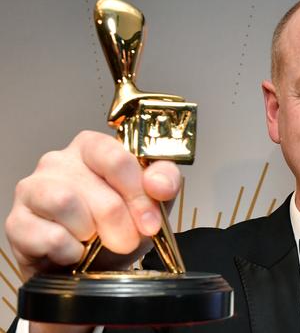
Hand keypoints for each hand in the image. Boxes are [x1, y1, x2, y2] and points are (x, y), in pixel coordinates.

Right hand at [5, 130, 181, 279]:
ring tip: (94, 241)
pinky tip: (74, 252)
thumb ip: (165, 183)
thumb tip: (160, 184)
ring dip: (91, 232)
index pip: (115, 156)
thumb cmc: (119, 227)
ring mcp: (33, 189)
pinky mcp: (17, 222)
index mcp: (93, 148)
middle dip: (121, 222)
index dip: (137, 192)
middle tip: (127, 240)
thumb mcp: (154, 202)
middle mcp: (59, 161)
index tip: (151, 221)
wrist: (91, 266)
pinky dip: (69, 251)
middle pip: (96, 187)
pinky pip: (48, 235)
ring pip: (65, 202)